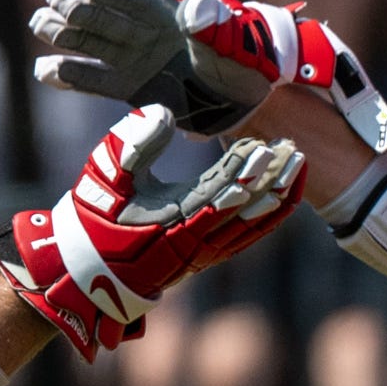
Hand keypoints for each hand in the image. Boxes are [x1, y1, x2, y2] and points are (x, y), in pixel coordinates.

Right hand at [0, 106, 303, 357]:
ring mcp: (205, 253)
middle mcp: (195, 242)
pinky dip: (271, 216)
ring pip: (254, 226)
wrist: (87, 272)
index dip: (242, 172)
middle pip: (246, 211)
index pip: (217, 195)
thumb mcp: (103, 176)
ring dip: (278, 196)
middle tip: (292, 150)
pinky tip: (286, 194)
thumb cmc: (93, 219)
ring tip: (299, 165)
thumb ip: (130, 143)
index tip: (262, 146)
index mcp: (171, 221)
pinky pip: (249, 237)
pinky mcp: (208, 256)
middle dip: (271, 180)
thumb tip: (162, 112)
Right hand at [31, 0, 386, 143]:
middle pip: (106, 12)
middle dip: (79, 4)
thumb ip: (214, 21)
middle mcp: (149, 31)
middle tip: (55, 0)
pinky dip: (72, 76)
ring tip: (41, 22)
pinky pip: (97, 81)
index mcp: (172, 10)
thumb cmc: (249, 58)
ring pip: (94, 40)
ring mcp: (139, 59)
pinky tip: (45, 71)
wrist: (257, 97)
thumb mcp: (237, 36)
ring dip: (67, 32)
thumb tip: (191, 11)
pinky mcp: (135, 88)